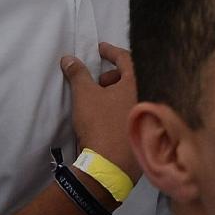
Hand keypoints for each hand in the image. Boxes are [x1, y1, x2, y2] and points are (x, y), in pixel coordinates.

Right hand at [61, 42, 138, 179]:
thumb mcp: (84, 95)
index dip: (111, 51)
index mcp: (136, 85)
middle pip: (132, 78)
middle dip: (112, 76)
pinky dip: (119, 109)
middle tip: (97, 82)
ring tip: (98, 101)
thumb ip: (77, 74)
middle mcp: (146, 97)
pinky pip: (132, 112)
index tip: (99, 49)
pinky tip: (105, 118)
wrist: (110, 165)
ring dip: (115, 93)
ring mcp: (147, 116)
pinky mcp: (143, 132)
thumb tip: (68, 58)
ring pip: (132, 96)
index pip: (127, 58)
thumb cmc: (100, 123)